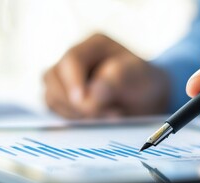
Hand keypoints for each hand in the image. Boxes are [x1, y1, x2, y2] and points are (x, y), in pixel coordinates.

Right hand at [44, 34, 169, 118]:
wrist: (148, 102)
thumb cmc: (145, 85)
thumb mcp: (139, 78)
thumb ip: (116, 80)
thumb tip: (89, 96)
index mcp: (95, 45)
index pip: (72, 60)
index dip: (74, 83)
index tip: (84, 103)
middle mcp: (77, 59)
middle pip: (53, 78)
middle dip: (76, 102)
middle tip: (107, 114)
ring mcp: (68, 78)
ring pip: (51, 96)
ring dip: (75, 113)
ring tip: (106, 116)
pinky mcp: (65, 97)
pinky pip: (56, 110)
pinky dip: (73, 119)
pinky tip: (95, 121)